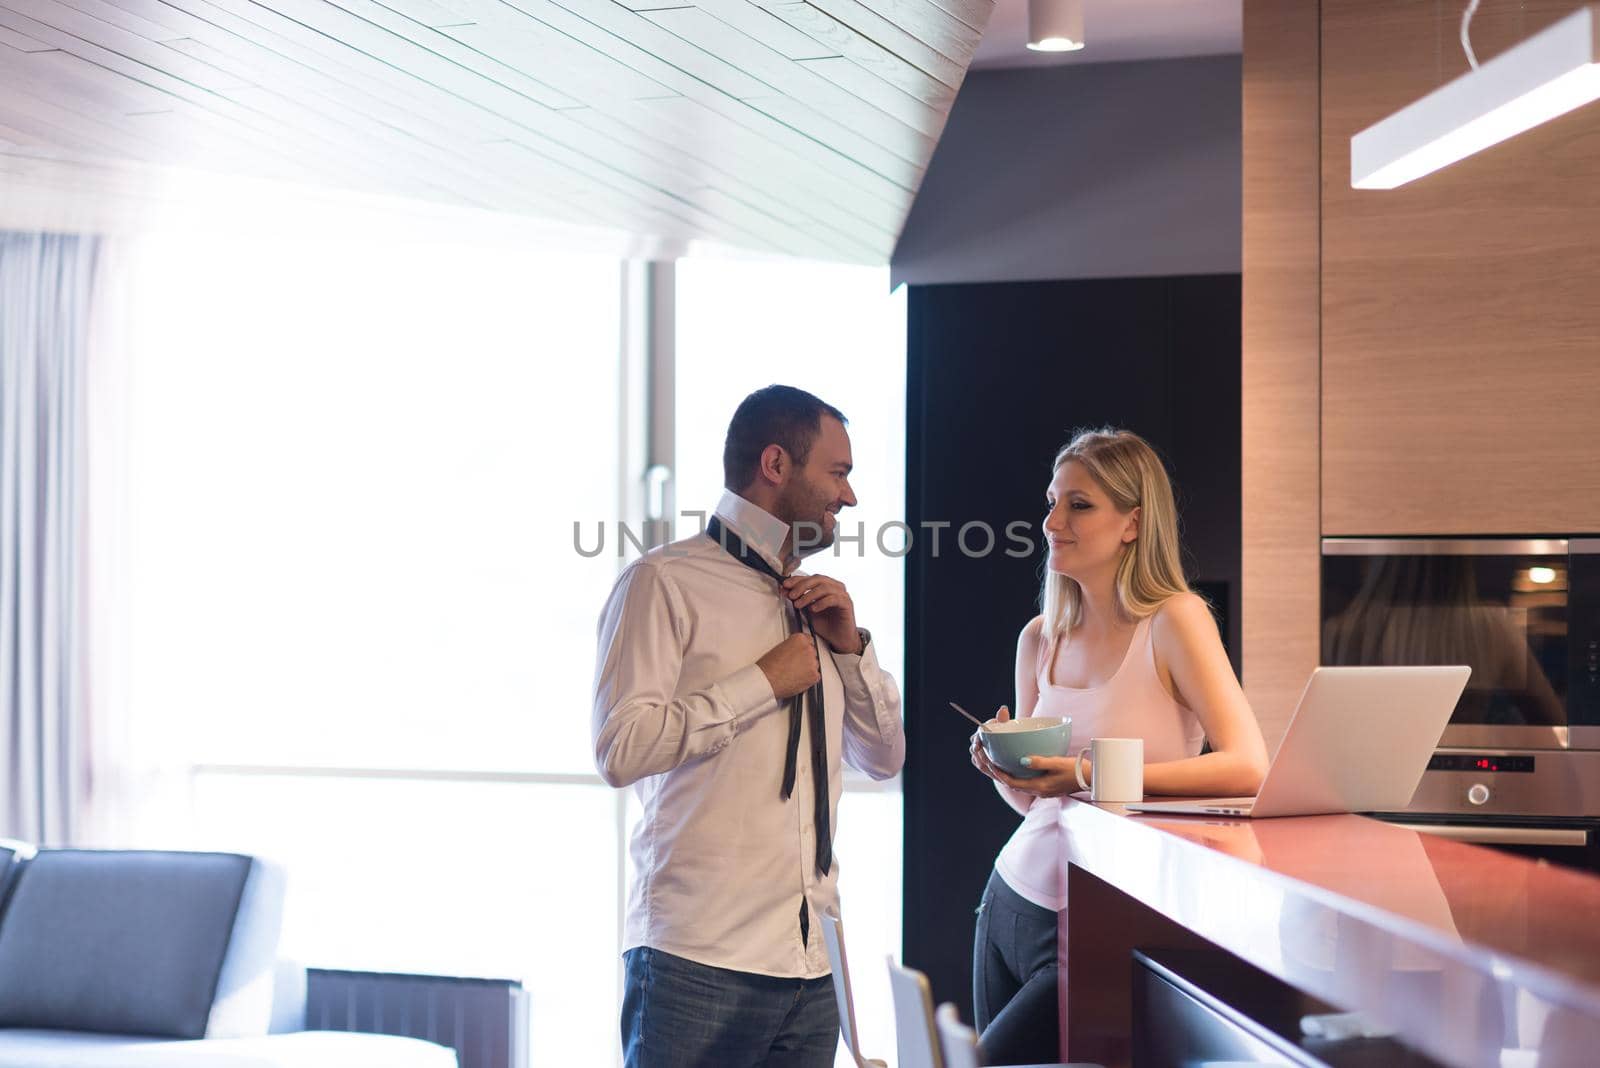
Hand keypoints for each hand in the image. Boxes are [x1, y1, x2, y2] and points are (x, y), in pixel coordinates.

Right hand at [757, 633, 821, 699]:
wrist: (767, 680)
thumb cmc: (769, 666)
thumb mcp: (780, 648)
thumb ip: (792, 647)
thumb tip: (795, 651)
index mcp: (799, 639)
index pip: (809, 640)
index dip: (803, 648)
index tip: (801, 652)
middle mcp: (808, 649)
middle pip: (812, 652)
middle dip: (806, 658)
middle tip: (795, 664)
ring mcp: (812, 662)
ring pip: (814, 664)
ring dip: (808, 668)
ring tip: (794, 673)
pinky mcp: (814, 675)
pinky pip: (815, 676)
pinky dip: (809, 678)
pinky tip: (798, 679)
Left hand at [782, 572, 861, 653]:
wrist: (839, 639)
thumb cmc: (827, 625)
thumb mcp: (808, 611)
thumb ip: (799, 600)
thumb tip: (787, 592)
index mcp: (826, 586)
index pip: (810, 578)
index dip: (797, 580)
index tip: (785, 585)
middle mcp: (835, 587)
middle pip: (817, 579)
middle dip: (801, 586)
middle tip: (791, 595)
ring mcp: (842, 595)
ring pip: (824, 587)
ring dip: (808, 595)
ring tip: (799, 604)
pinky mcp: (847, 604)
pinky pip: (834, 599)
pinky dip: (821, 602)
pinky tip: (813, 609)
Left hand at [968, 706, 1087, 797]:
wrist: (1092, 780)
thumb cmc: (1077, 770)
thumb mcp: (1058, 763)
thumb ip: (1040, 762)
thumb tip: (1022, 759)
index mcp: (1039, 787)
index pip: (1012, 782)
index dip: (998, 773)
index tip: (989, 761)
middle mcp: (1038, 791)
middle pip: (1012, 784)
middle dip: (998, 774)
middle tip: (987, 761)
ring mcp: (1042, 791)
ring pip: (1018, 784)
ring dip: (1006, 775)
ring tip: (996, 763)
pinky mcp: (1046, 788)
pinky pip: (1025, 783)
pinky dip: (1016, 775)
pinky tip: (1015, 766)